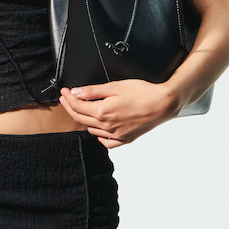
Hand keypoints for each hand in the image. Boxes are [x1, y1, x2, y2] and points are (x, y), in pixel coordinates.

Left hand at [58, 80, 179, 147]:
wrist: (164, 104)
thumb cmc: (143, 93)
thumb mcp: (115, 87)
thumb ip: (93, 91)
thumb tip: (75, 92)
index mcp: (102, 112)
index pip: (77, 106)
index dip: (68, 98)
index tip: (64, 92)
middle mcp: (107, 126)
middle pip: (80, 119)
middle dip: (70, 107)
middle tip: (66, 99)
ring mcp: (116, 135)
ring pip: (91, 130)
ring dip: (83, 120)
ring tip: (81, 110)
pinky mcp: (125, 139)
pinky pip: (106, 142)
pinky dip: (99, 135)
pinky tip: (98, 129)